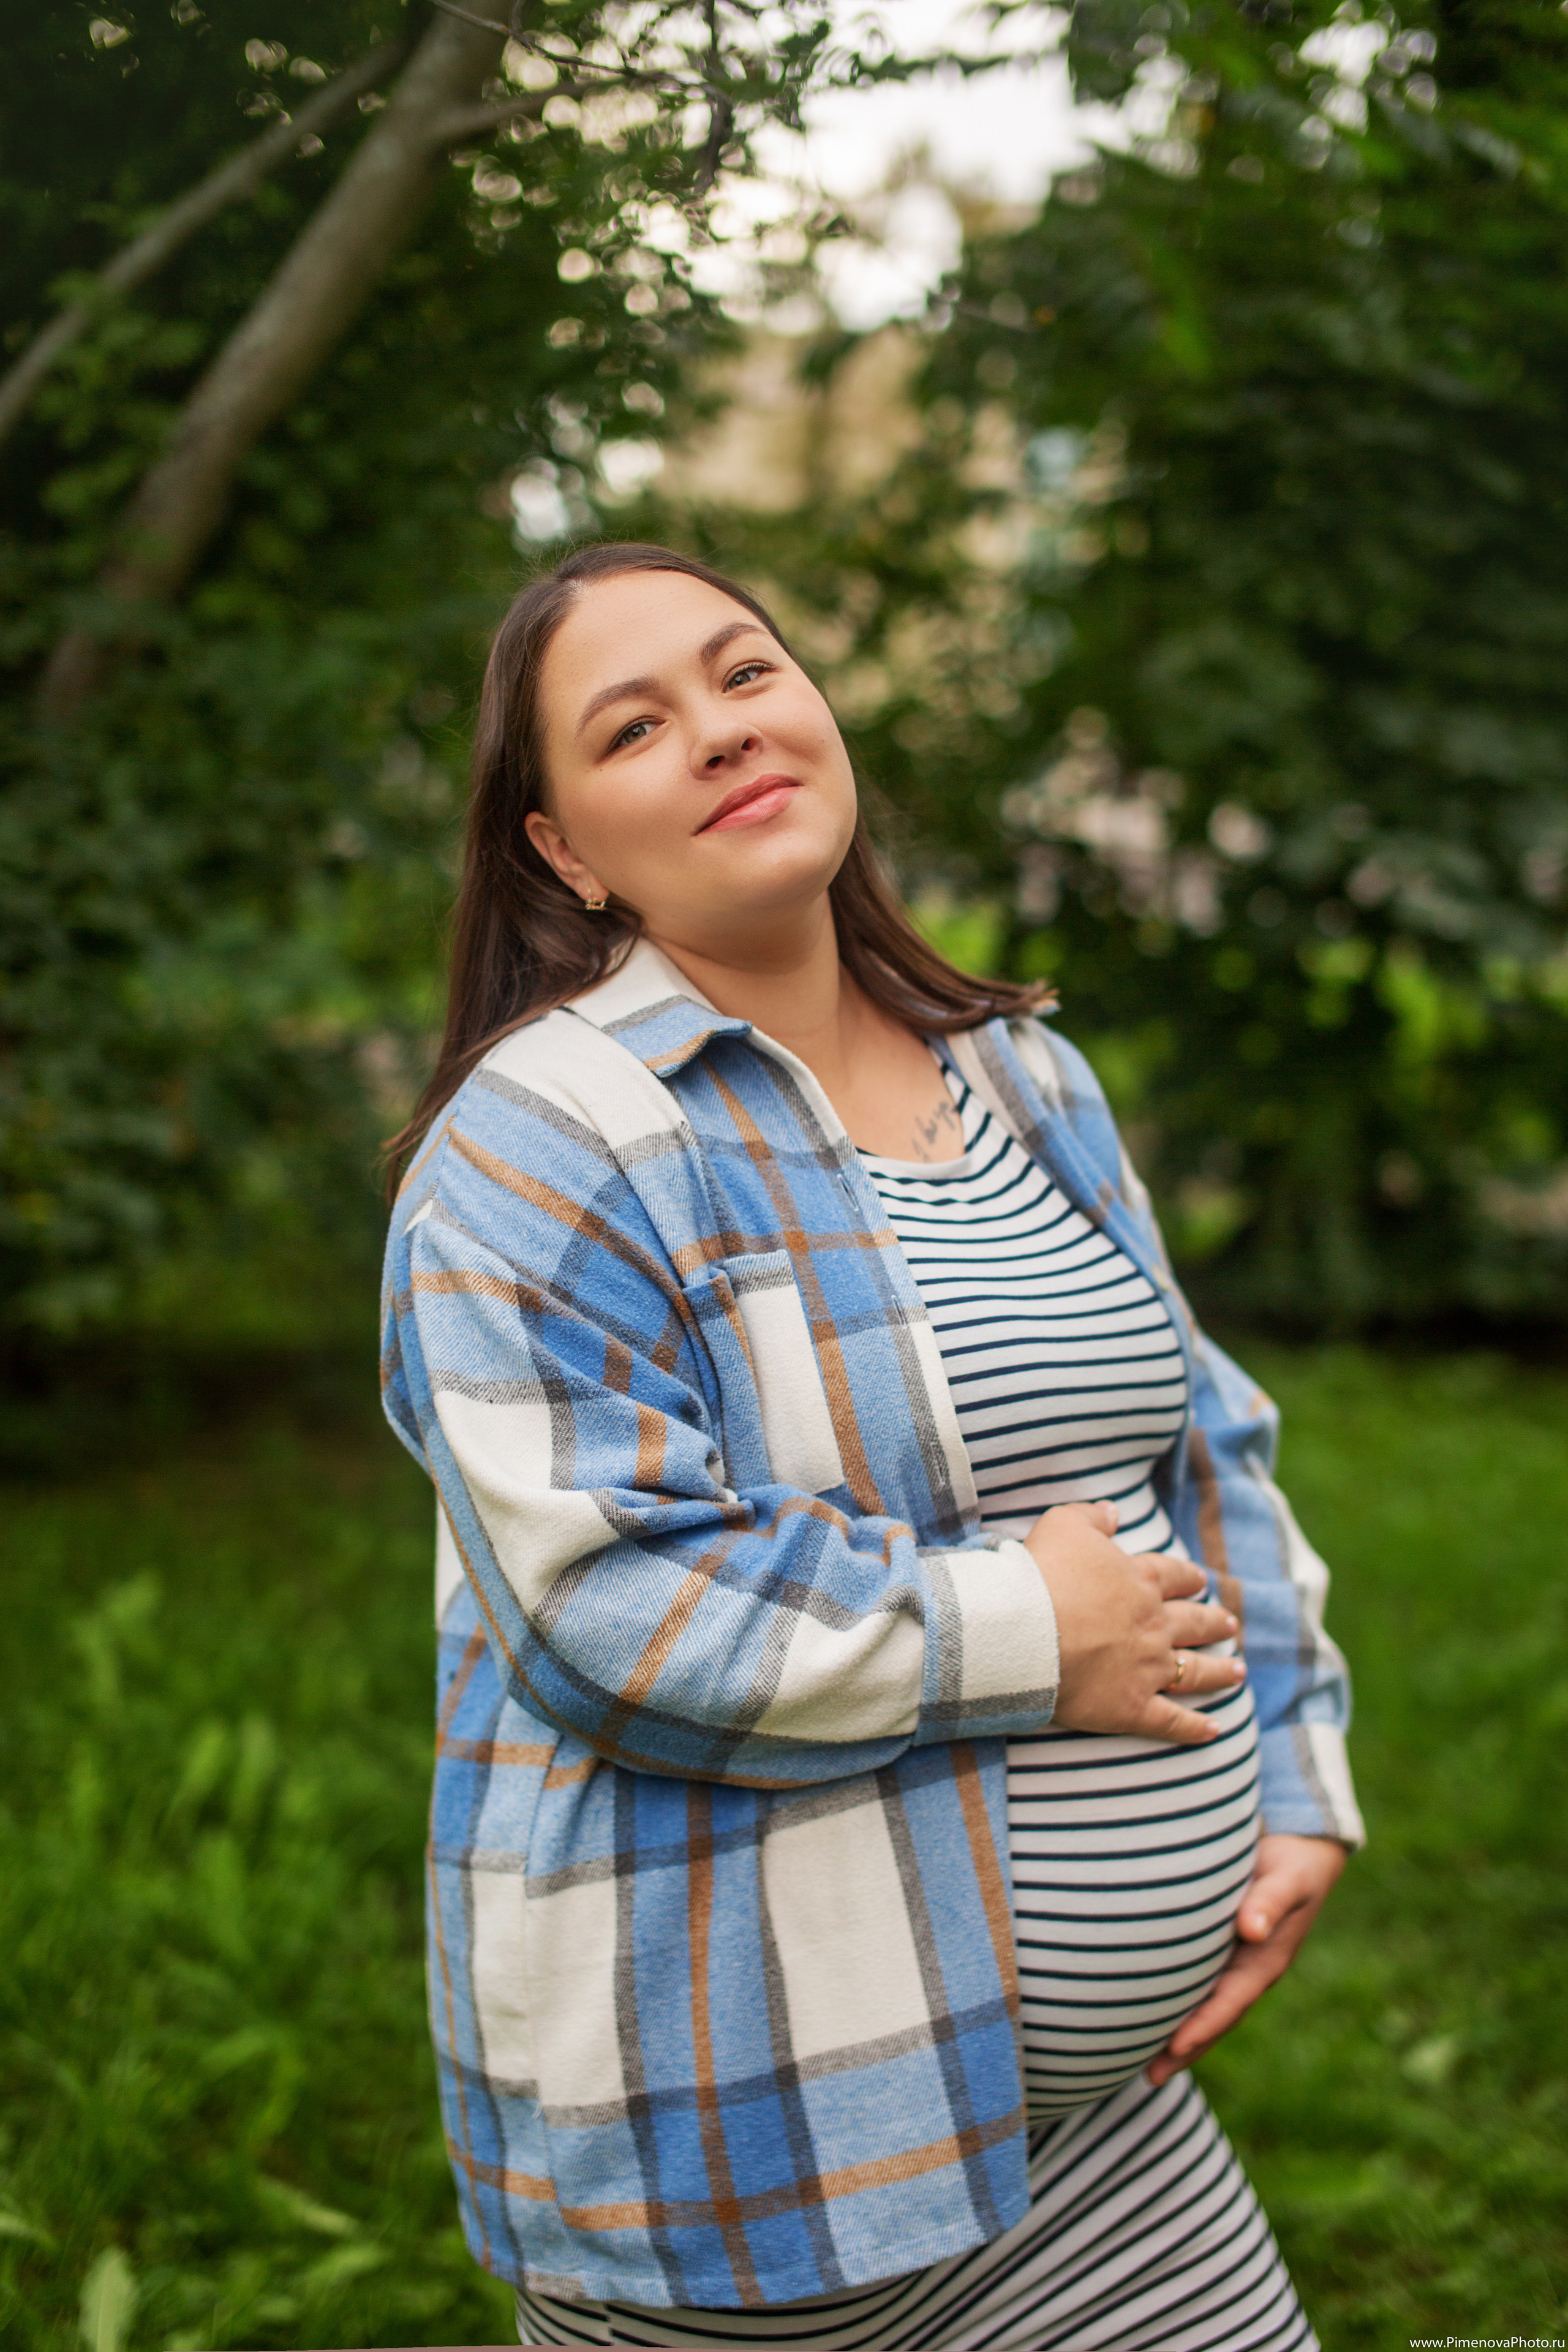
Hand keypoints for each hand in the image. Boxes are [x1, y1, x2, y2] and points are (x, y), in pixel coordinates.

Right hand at [1025, 1500, 1243, 1745]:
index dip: (1189, 1578)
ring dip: (1220, 1671)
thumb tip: (1113, 1512)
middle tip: (1230, 1624)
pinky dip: (1195, 1728)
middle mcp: (1154, 1624)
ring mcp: (1148, 1668)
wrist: (1027, 1631)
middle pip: (1194, 1622)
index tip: (1201, 1580)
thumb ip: (1092, 1516)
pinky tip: (1214, 1730)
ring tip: (1238, 1671)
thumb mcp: (1063, 1525)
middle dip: (1214, 1622)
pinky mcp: (1133, 1707)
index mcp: (1140, 1580)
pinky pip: (1172, 1721)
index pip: (1174, 1576)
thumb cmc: (1042, 1574)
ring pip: (1195, 1670)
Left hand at [1146, 1832, 1347, 2085]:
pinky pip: (1197, 1987)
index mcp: (1266, 1961)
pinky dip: (1174, 2006)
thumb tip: (1252, 1930)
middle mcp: (1249, 1971)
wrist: (1303, 1852)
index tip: (1176, 2045)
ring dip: (1176, 2037)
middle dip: (1184, 2049)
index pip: (1230, 2001)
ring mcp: (1236, 1966)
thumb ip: (1271, 1901)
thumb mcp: (1289, 1879)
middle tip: (1149, 2077)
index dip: (1204, 2025)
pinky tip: (1144, 2016)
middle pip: (1214, 2019)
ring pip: (1203, 2009)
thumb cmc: (1293, 1864)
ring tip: (1141, 2066)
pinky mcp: (1221, 1953)